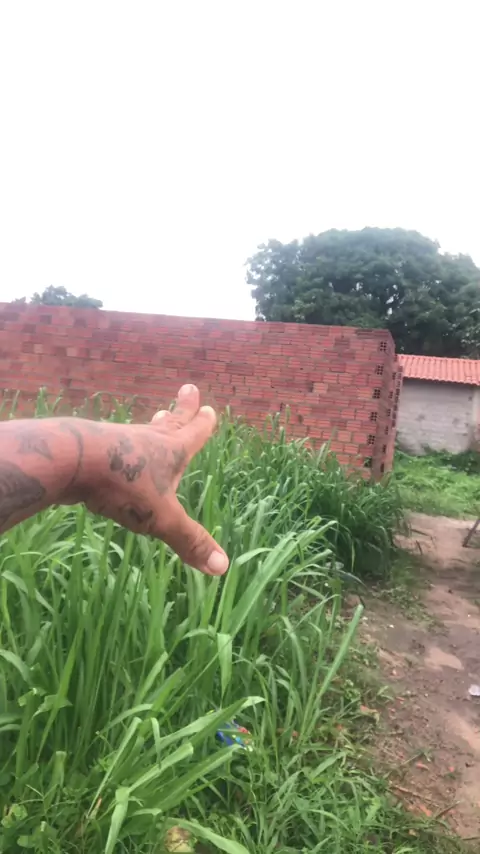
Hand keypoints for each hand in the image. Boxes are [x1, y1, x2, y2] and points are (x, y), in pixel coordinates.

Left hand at [83, 384, 228, 575]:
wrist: (70, 461)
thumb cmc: (122, 485)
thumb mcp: (161, 519)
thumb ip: (189, 541)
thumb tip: (222, 567)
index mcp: (170, 451)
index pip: (193, 434)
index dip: (203, 424)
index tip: (209, 409)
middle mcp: (147, 440)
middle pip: (170, 422)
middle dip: (182, 409)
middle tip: (189, 389)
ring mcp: (120, 443)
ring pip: (142, 432)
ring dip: (154, 426)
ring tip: (158, 418)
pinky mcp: (95, 451)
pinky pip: (115, 447)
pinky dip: (124, 447)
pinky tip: (117, 452)